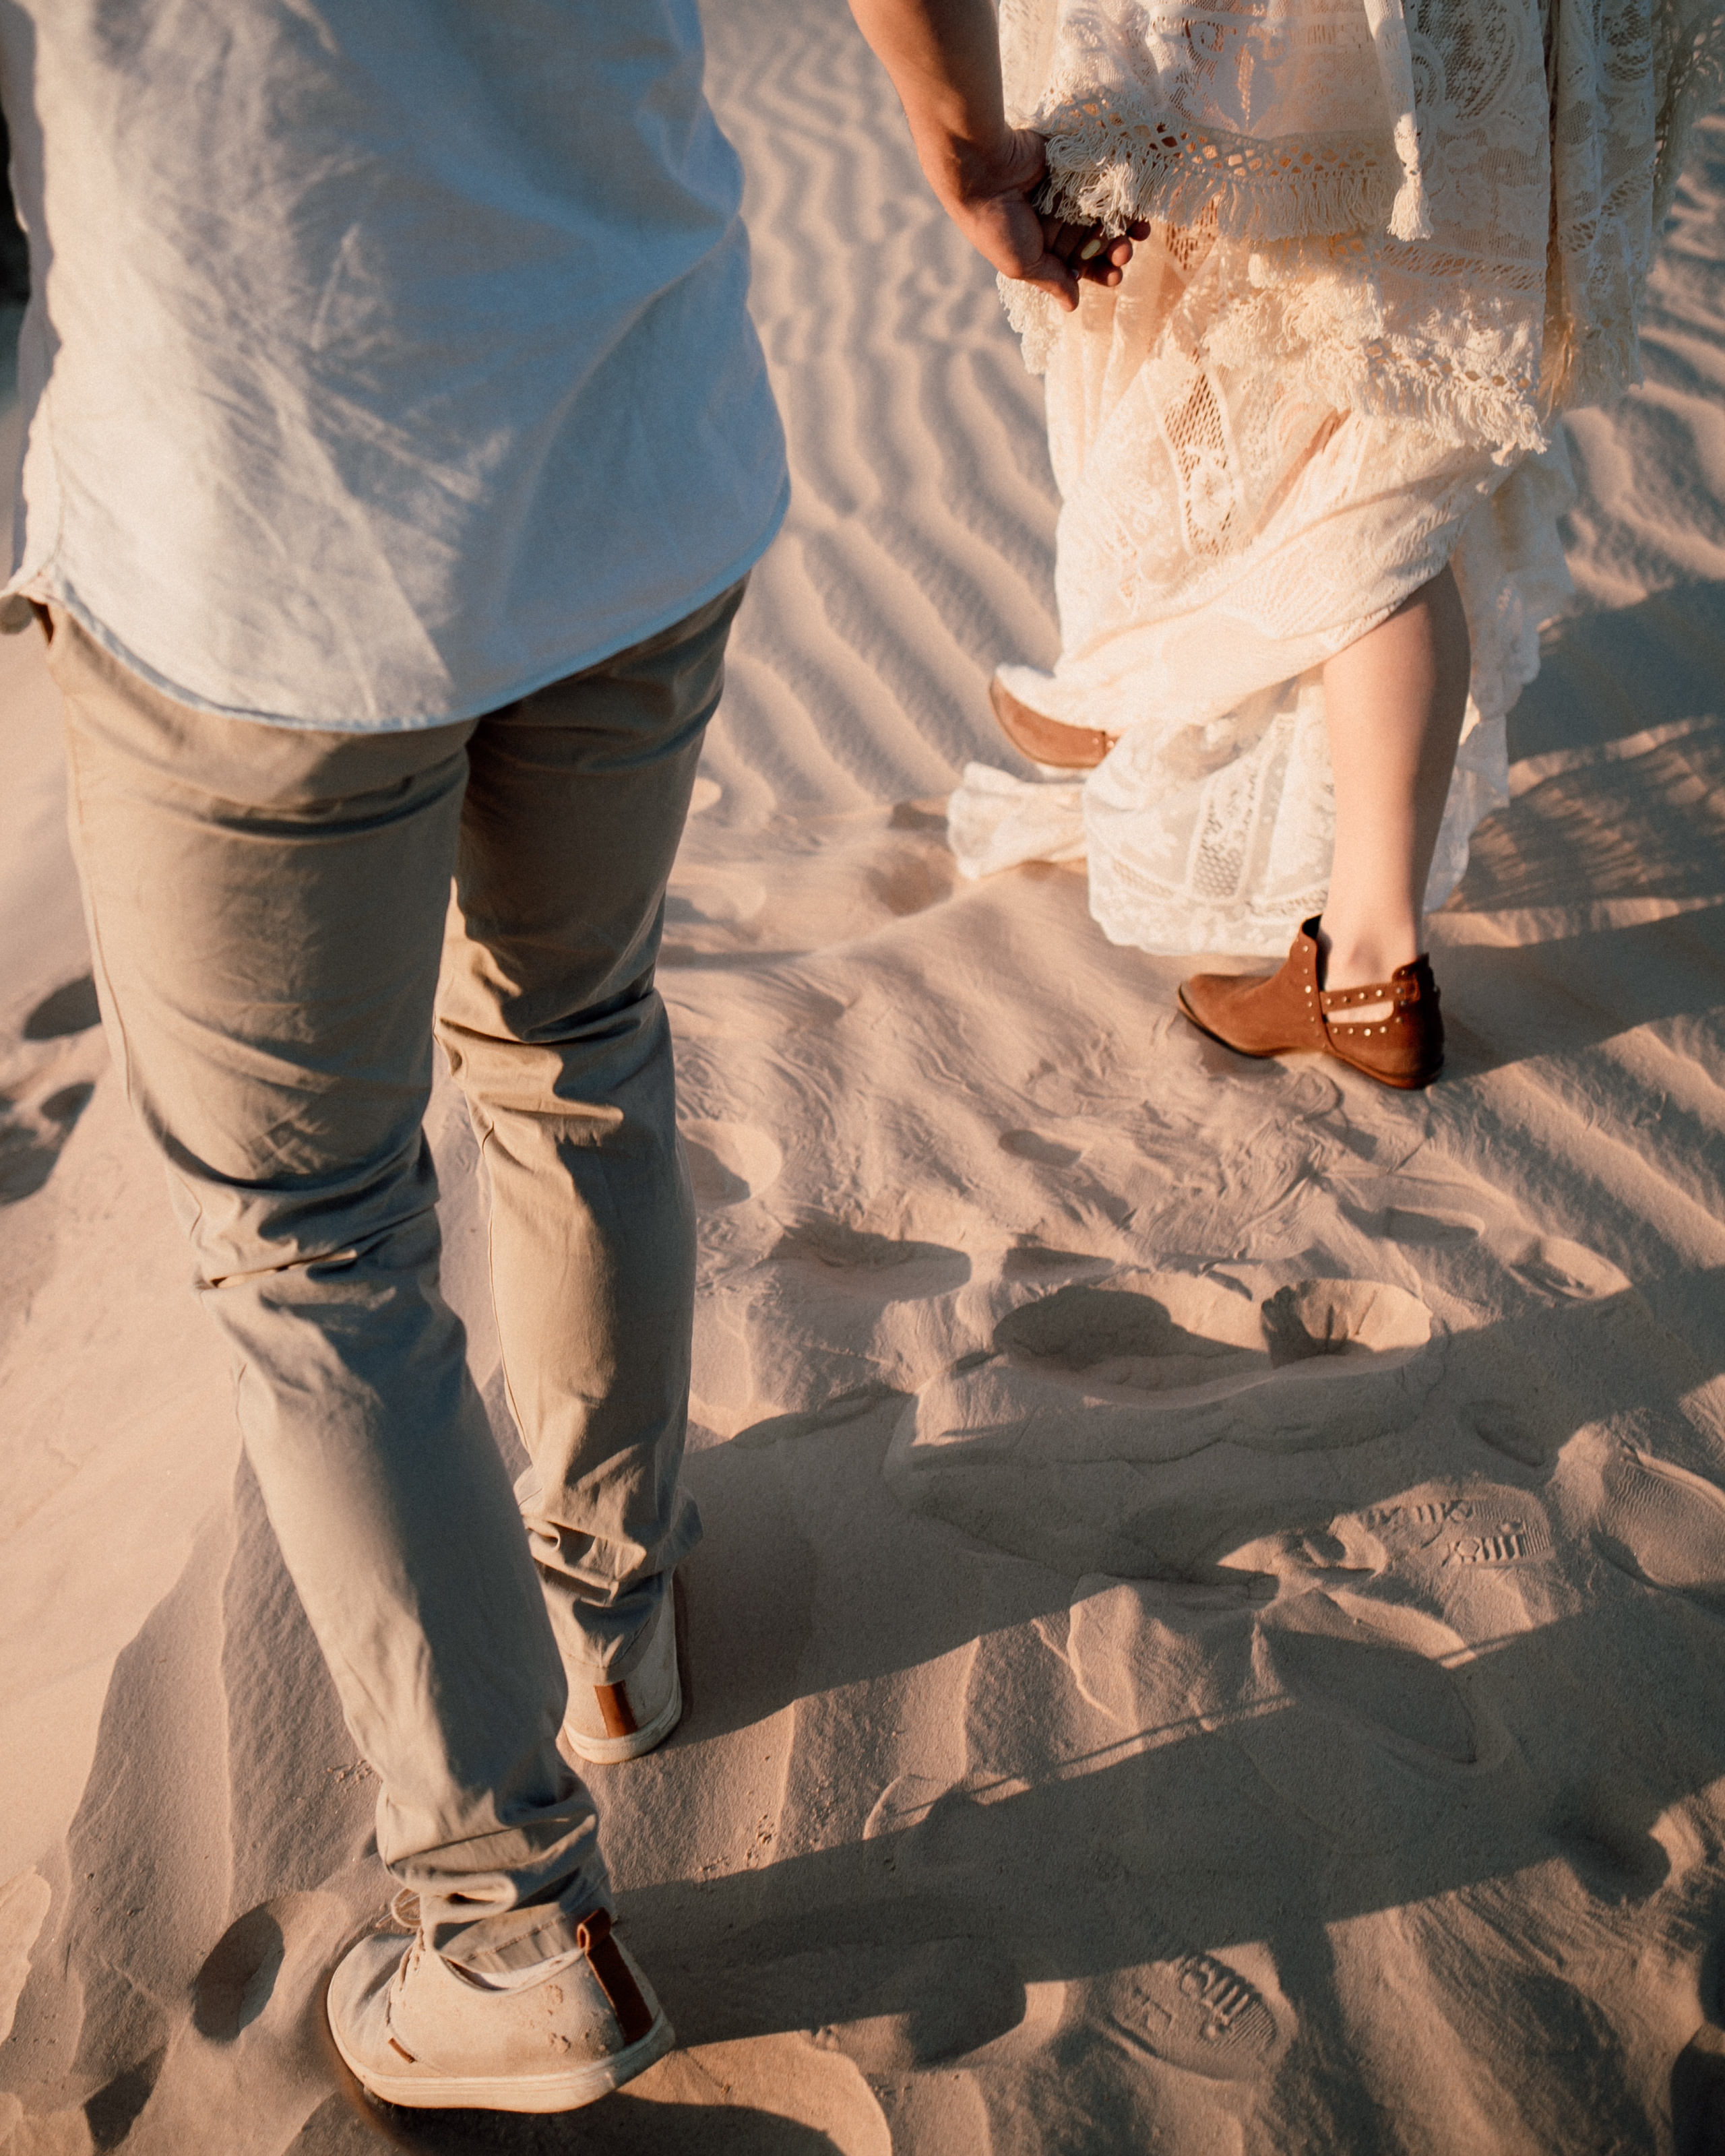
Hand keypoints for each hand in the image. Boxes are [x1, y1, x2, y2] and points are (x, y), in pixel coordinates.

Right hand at [936, 129, 1147, 310]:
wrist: (985, 168)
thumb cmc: (995, 223)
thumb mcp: (1022, 264)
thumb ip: (1051, 281)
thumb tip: (1072, 307)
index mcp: (1044, 249)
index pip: (1082, 266)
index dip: (1102, 272)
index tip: (1115, 276)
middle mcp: (1058, 222)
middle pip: (1099, 241)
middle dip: (1117, 250)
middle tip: (1124, 252)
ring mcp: (1069, 192)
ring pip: (1107, 212)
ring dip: (1127, 224)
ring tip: (1139, 230)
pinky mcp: (1076, 164)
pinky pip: (1106, 179)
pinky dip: (1124, 191)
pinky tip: (1139, 202)